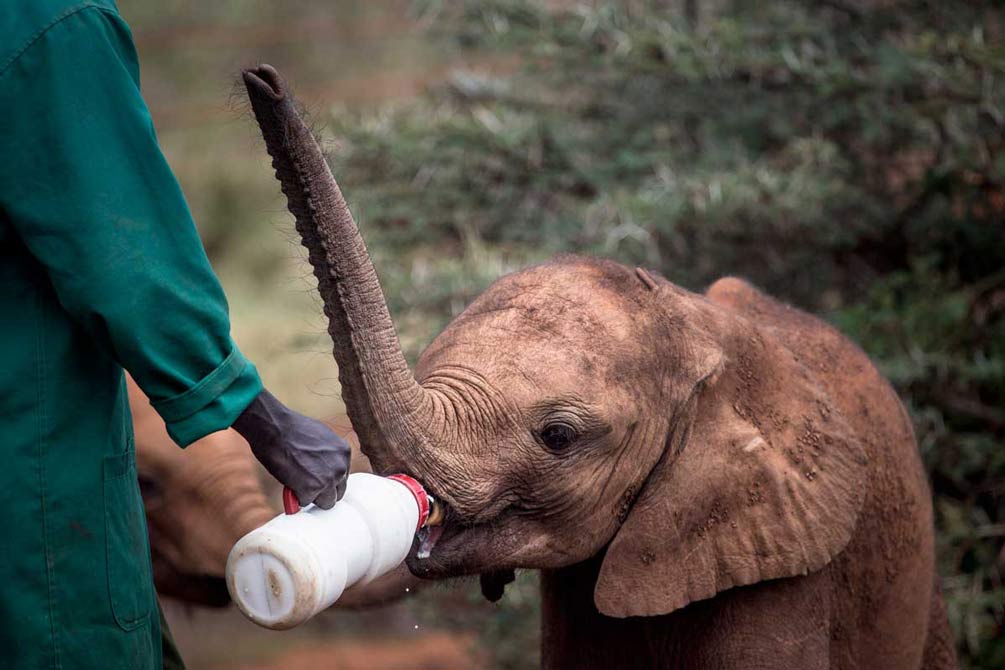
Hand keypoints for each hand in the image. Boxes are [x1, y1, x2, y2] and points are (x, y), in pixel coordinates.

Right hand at [232, 389, 349, 508]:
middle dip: (323, 492)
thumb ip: (326, 456)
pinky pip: (305, 503)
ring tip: (297, 483)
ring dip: (311, 496)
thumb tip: (321, 468)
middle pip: (337, 493)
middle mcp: (340, 467)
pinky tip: (289, 482)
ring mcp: (327, 480)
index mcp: (344, 453)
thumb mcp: (320, 438)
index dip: (328, 481)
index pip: (342, 478)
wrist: (275, 427)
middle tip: (307, 487)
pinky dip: (295, 496)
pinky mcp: (311, 490)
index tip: (318, 481)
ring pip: (325, 503)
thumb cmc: (290, 429)